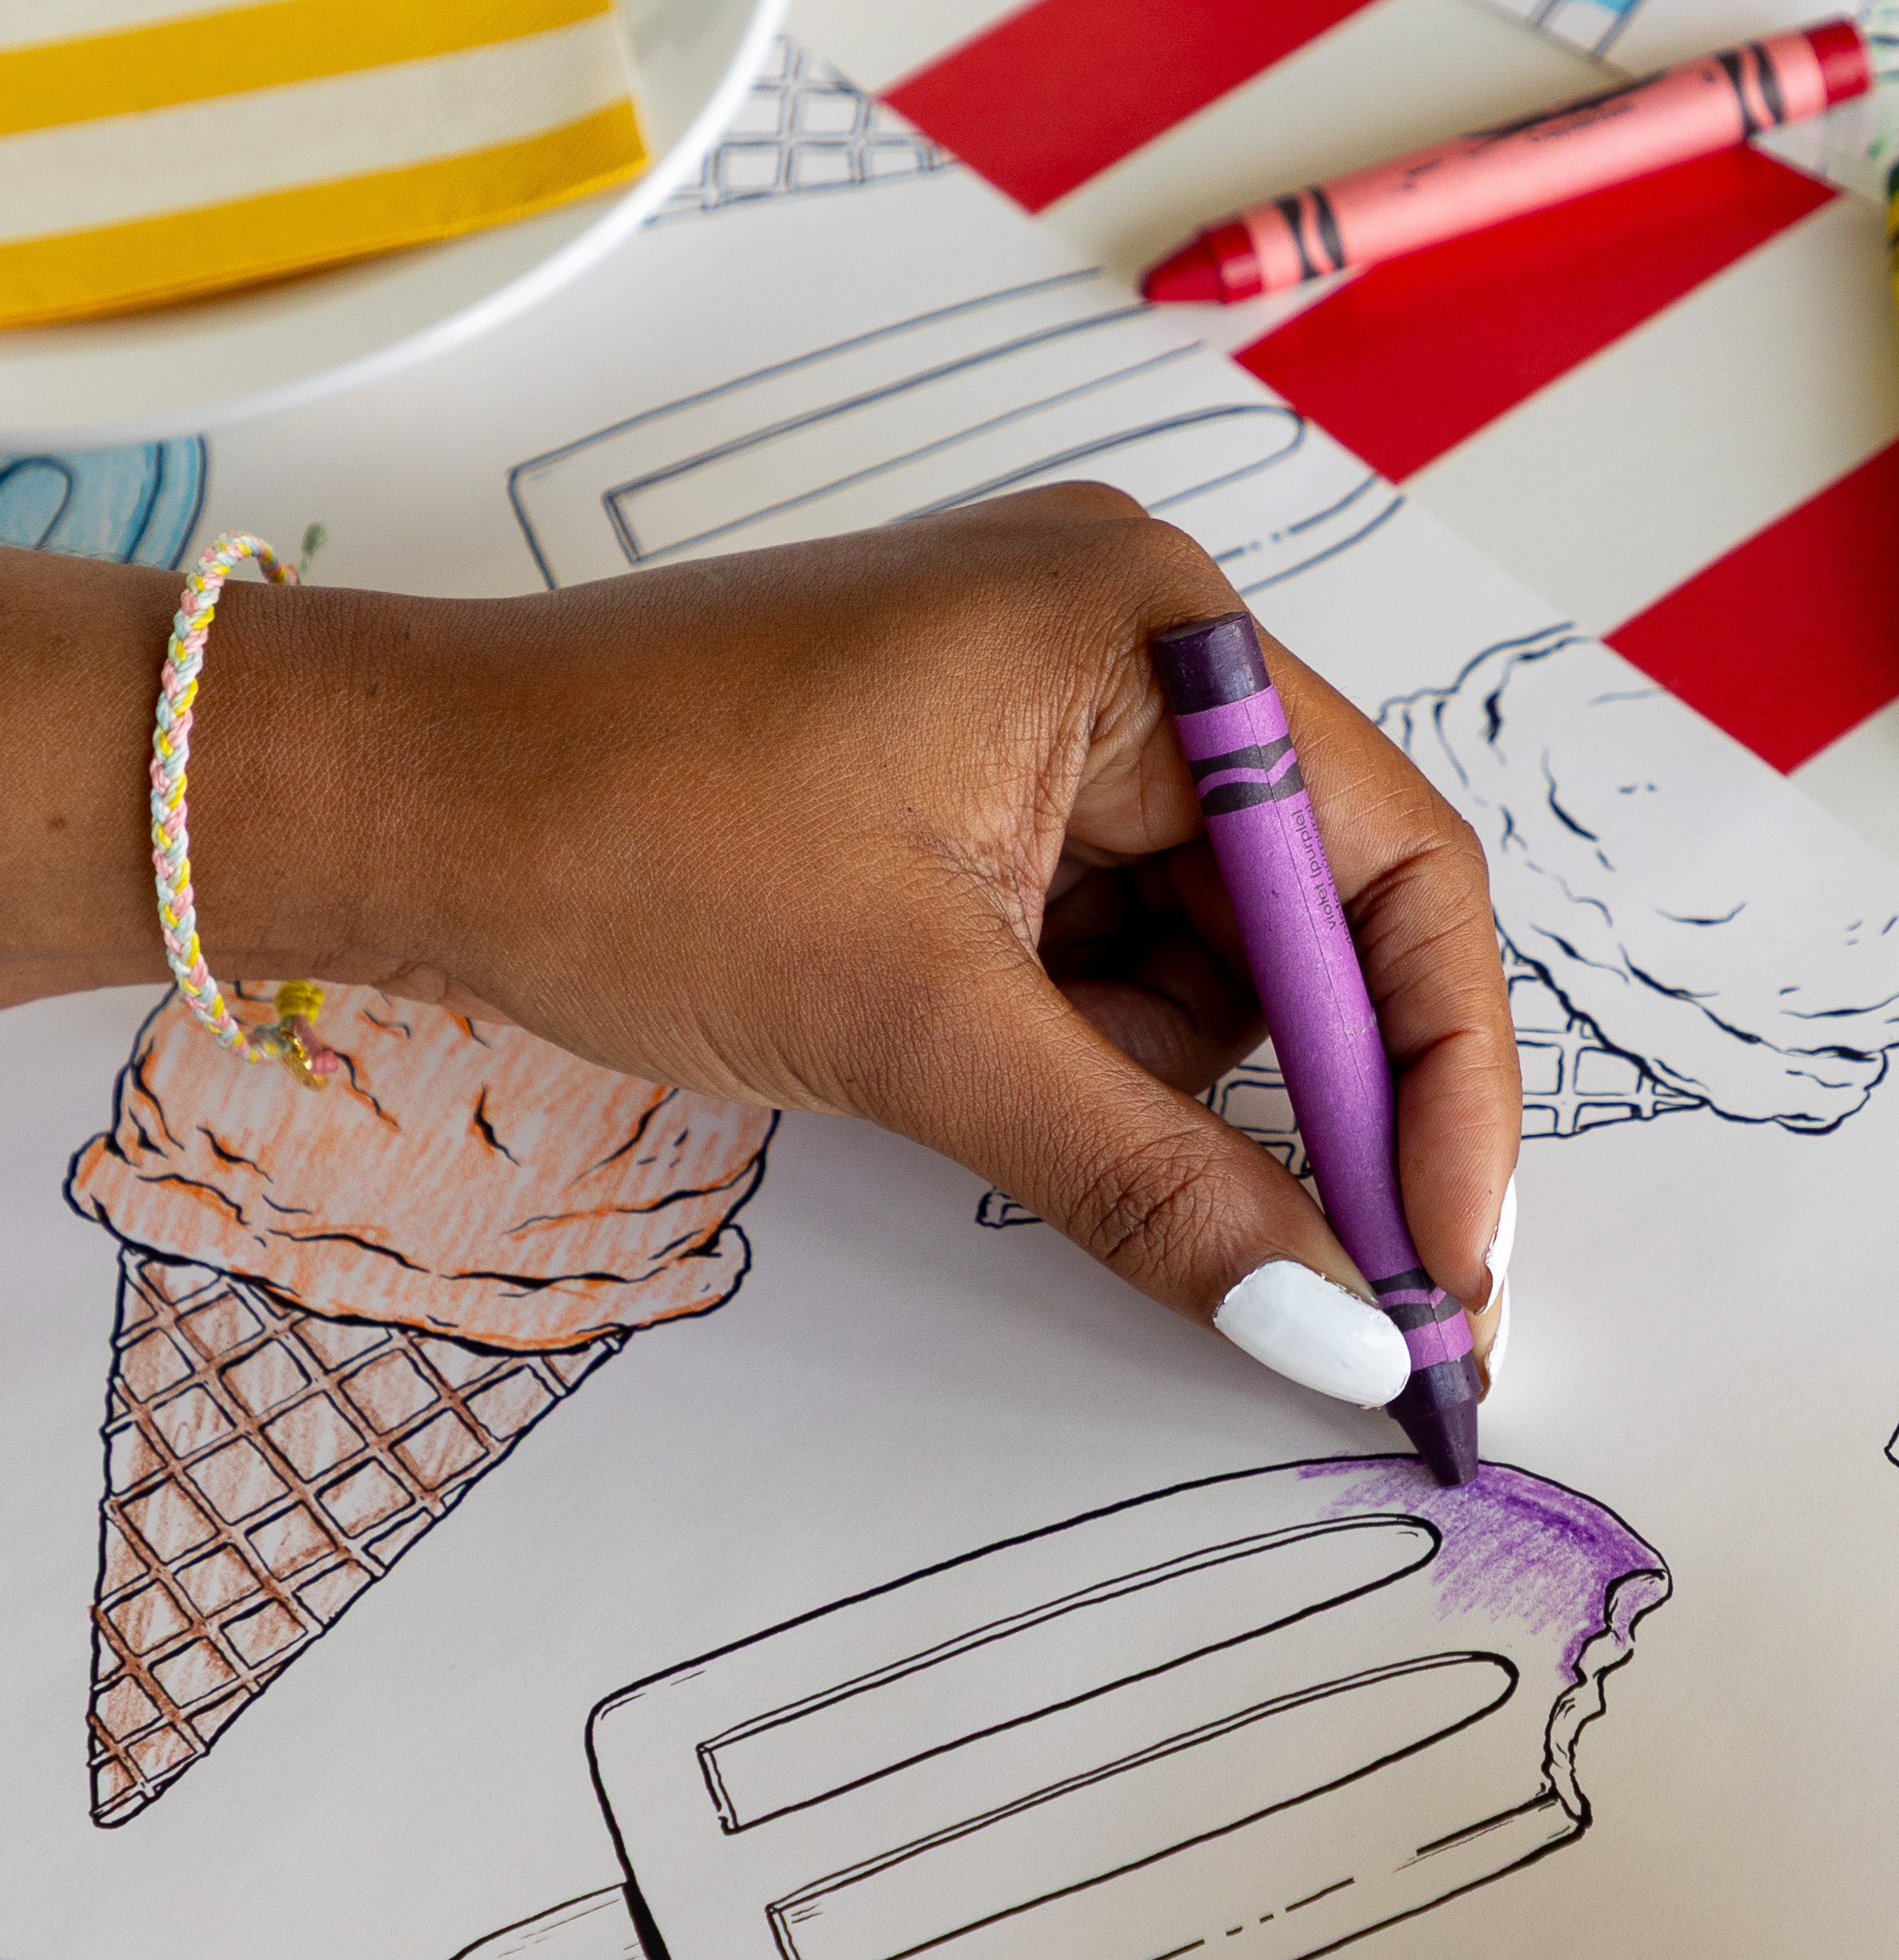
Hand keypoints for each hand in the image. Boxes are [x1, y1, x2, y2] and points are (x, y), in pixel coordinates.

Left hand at [3, 496, 1521, 1389]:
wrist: (391, 801)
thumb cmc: (624, 839)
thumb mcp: (919, 1030)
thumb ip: (1152, 1181)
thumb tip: (1337, 1332)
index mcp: (1150, 627)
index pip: (1392, 868)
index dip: (1443, 1082)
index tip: (1445, 1265)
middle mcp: (1133, 633)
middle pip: (1324, 905)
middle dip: (1322, 1097)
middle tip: (1344, 1284)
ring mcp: (1055, 697)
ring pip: (1215, 942)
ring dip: (1171, 1069)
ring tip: (1006, 1099)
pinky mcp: (983, 770)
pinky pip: (1112, 933)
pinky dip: (1089, 1037)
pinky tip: (987, 1069)